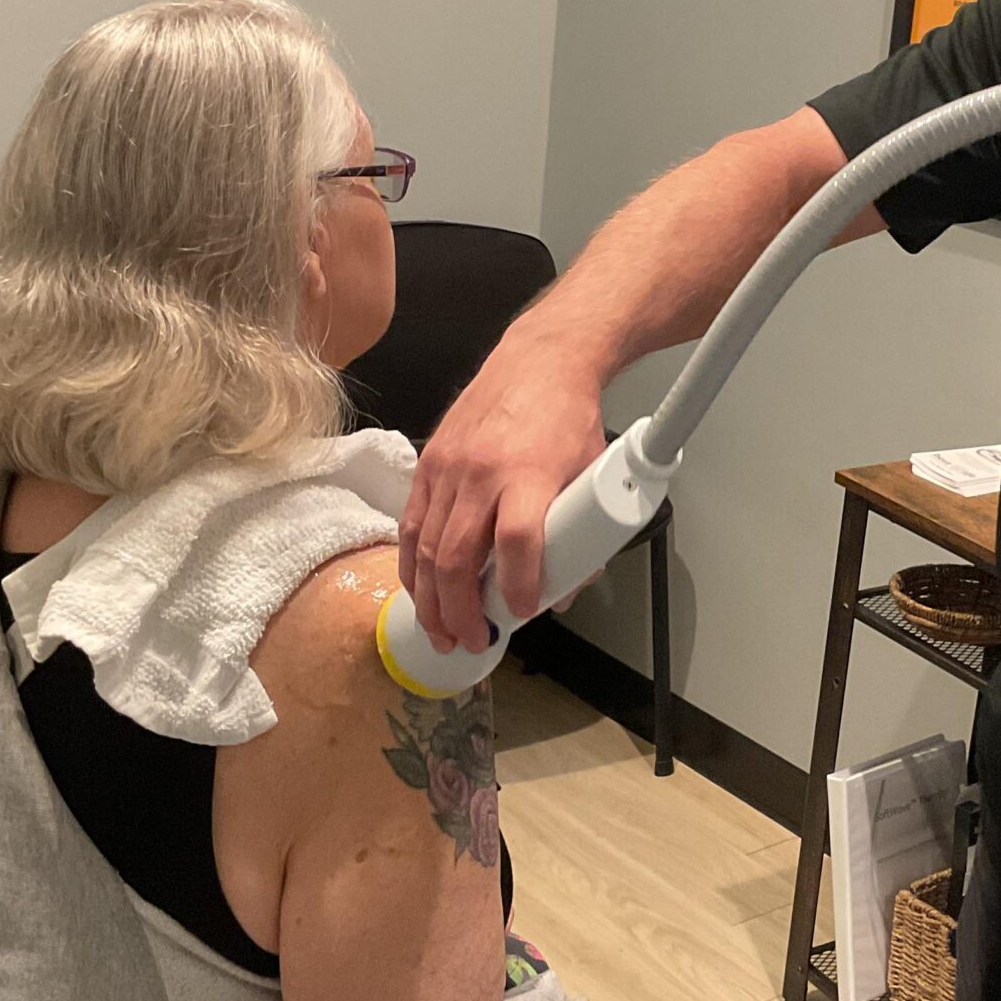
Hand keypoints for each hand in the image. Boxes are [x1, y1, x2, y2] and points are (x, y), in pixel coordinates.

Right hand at [400, 328, 607, 651]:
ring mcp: (449, 467)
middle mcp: (483, 472)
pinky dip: (412, 565)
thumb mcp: (591, 472)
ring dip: (431, 600)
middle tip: (474, 641)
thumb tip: (566, 592)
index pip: (518, 541)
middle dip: (461, 611)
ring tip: (442, 633)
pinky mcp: (429, 463)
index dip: (517, 585)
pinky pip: (410, 525)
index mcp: (530, 474)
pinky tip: (418, 592)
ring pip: (427, 548)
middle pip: (459, 555)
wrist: (539, 359)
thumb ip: (584, 534)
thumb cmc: (569, 417)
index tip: (520, 613)